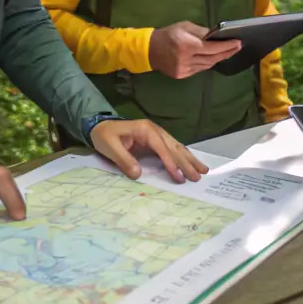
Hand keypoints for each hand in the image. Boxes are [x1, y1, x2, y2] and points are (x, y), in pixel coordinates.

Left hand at [91, 118, 208, 182]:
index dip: (170, 162)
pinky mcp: (156, 140)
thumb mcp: (110, 147)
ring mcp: (157, 134)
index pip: (161, 148)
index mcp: (145, 130)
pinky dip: (183, 156)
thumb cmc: (104, 136)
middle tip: (197, 176)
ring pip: (177, 147)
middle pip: (174, 147)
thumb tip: (138, 174)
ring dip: (190, 159)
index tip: (178, 176)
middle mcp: (155, 130)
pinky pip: (173, 148)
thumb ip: (124, 160)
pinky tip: (192, 162)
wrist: (100, 127)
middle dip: (186, 162)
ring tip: (203, 170)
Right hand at [148, 21, 241, 78]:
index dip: (227, 46)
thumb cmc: (168, 34)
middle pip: (213, 58)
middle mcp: (188, 59)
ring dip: (218, 58)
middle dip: (227, 53)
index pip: (213, 48)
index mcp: (188, 45)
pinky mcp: (182, 75)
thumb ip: (201, 31)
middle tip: (237, 47)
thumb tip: (215, 35)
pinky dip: (207, 63)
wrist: (149, 50)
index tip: (238, 43)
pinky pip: (199, 69)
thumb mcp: (184, 26)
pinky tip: (212, 58)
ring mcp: (185, 69)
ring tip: (227, 52)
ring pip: (207, 65)